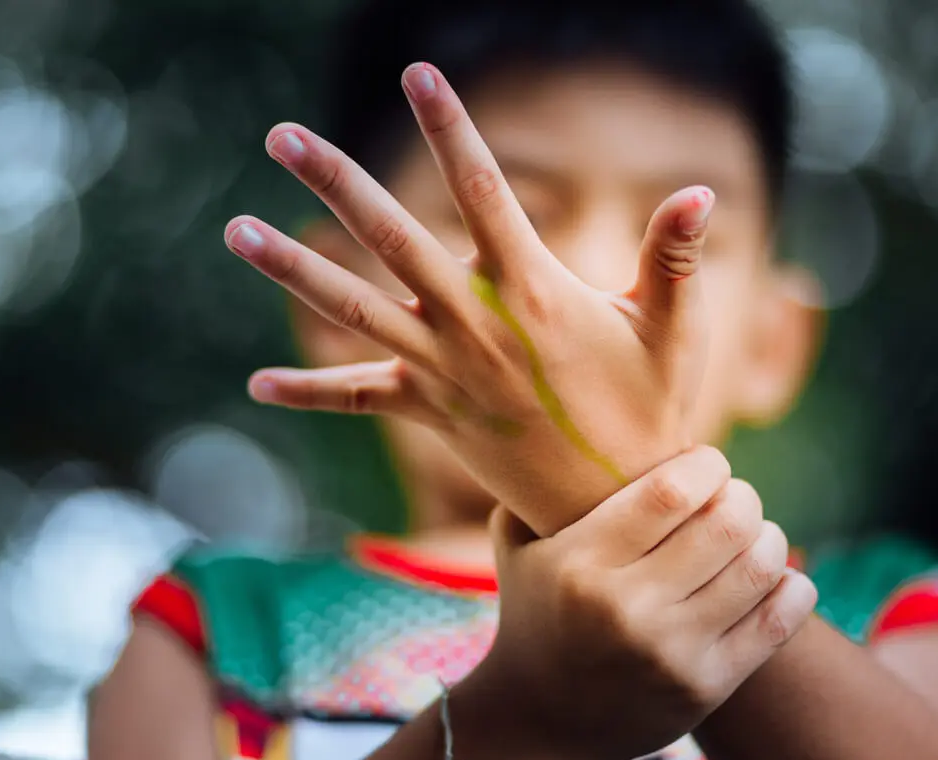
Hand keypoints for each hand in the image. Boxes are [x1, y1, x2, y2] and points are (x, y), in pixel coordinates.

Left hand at [228, 62, 713, 533]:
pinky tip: (255, 383)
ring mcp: (444, 371)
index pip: (484, 193)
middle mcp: (474, 327)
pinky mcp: (429, 412)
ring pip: (355, 311)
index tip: (418, 74)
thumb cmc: (647, 409)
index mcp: (532, 292)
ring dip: (295, 268)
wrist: (611, 508)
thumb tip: (701, 190)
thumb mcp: (672, 332)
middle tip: (280, 136)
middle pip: (392, 242)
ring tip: (235, 229)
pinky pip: (359, 398)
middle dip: (336, 183)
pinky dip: (309, 391)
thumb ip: (674, 257)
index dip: (451, 130)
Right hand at [458, 447, 816, 759]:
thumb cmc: (534, 612)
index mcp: (580, 562)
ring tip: (752, 535)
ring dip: (768, 537)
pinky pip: (778, 621)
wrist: (542, 722)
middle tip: (733, 498)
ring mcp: (671, 652)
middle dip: (743, 497)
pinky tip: (775, 575)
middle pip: (727, 524)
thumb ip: (534, 487)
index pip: (673, 491)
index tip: (706, 464)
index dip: (707, 465)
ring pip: (760, 566)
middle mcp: (626, 608)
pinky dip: (792, 586)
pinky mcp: (705, 687)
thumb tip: (570, 422)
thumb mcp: (515, 545)